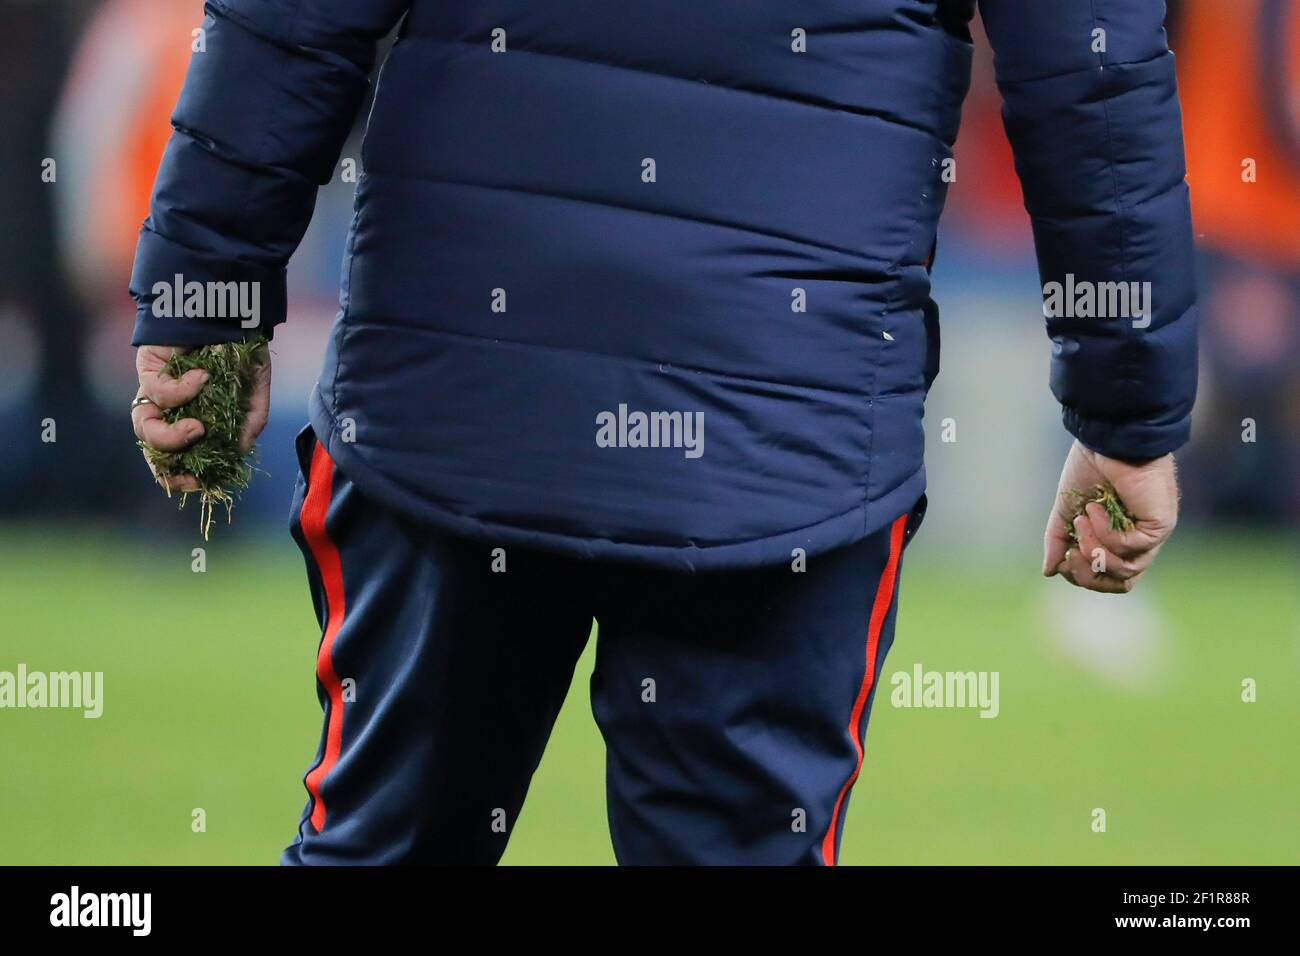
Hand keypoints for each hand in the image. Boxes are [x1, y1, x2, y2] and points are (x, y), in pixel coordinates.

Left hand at [131, 344, 271, 492]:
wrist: (229, 306)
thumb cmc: (242, 346)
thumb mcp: (256, 389)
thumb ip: (252, 420)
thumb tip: (240, 450)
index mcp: (195, 415)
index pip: (178, 455)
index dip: (182, 476)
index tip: (199, 484)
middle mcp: (171, 407)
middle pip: (152, 449)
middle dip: (166, 468)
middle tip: (188, 475)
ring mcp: (157, 389)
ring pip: (145, 427)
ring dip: (171, 437)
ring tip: (198, 428)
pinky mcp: (147, 368)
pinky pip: (157, 392)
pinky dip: (182, 390)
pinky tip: (204, 376)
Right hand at [1042, 440, 1178, 593]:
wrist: (1110, 438)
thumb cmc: (1093, 465)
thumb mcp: (1068, 508)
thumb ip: (1059, 539)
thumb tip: (1048, 571)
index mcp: (1122, 537)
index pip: (1108, 575)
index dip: (1082, 575)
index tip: (1062, 556)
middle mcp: (1141, 539)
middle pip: (1121, 582)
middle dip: (1088, 574)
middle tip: (1070, 552)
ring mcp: (1152, 534)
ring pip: (1126, 571)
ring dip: (1093, 549)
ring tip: (1082, 520)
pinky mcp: (1160, 525)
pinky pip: (1129, 548)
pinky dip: (1105, 532)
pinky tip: (1096, 507)